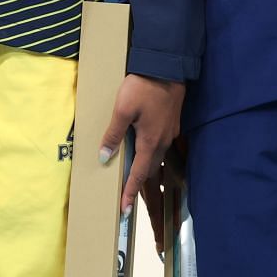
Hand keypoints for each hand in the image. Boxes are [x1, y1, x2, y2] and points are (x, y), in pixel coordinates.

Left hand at [98, 74, 183, 217]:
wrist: (167, 67)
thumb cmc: (143, 87)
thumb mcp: (123, 109)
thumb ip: (113, 134)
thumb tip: (104, 157)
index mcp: (150, 142)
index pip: (139, 174)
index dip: (129, 192)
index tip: (124, 210)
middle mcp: (163, 142)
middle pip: (150, 170)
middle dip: (139, 187)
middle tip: (128, 201)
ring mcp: (169, 133)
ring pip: (157, 159)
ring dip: (147, 172)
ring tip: (136, 181)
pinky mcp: (171, 123)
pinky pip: (161, 147)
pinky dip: (152, 157)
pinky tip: (146, 153)